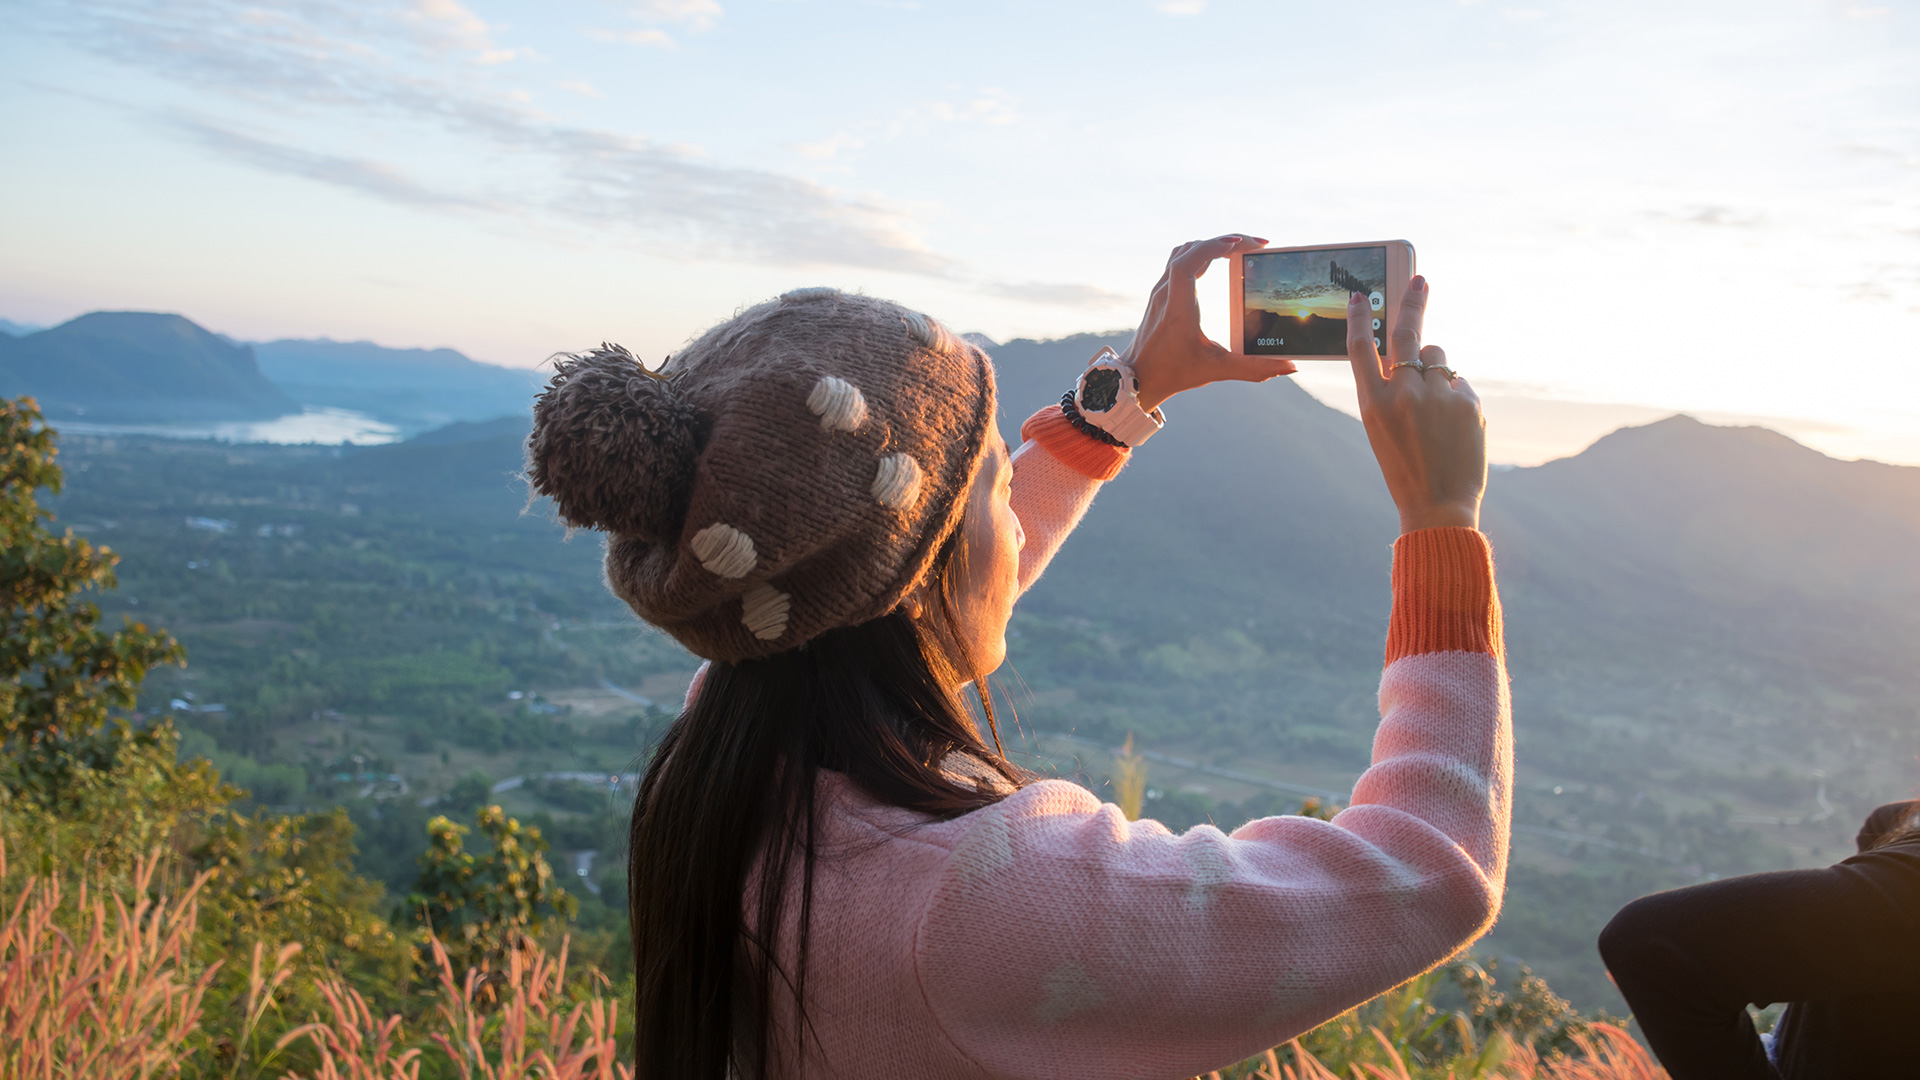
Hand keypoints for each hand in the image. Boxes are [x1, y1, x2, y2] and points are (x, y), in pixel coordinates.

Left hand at [1121, 235, 1297, 412]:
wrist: (1136, 378)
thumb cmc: (1172, 373)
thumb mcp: (1215, 371)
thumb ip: (1253, 369)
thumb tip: (1289, 366)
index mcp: (1177, 308)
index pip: (1188, 262)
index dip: (1212, 246)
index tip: (1240, 243)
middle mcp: (1166, 294)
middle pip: (1190, 250)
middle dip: (1224, 241)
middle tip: (1256, 244)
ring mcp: (1161, 291)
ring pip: (1184, 252)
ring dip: (1212, 244)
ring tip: (1241, 247)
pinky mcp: (1161, 294)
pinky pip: (1180, 261)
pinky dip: (1201, 252)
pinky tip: (1219, 258)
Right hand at [1346, 276, 1486, 534]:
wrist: (1439, 504)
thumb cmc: (1405, 468)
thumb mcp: (1381, 428)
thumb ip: (1390, 390)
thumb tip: (1417, 352)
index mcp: (1372, 402)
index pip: (1360, 348)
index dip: (1360, 319)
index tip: (1361, 296)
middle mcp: (1402, 393)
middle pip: (1405, 333)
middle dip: (1413, 301)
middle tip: (1420, 280)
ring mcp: (1437, 395)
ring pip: (1436, 356)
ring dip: (1434, 368)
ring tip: (1434, 406)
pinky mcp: (1467, 401)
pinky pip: (1458, 382)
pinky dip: (1455, 396)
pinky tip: (1452, 426)